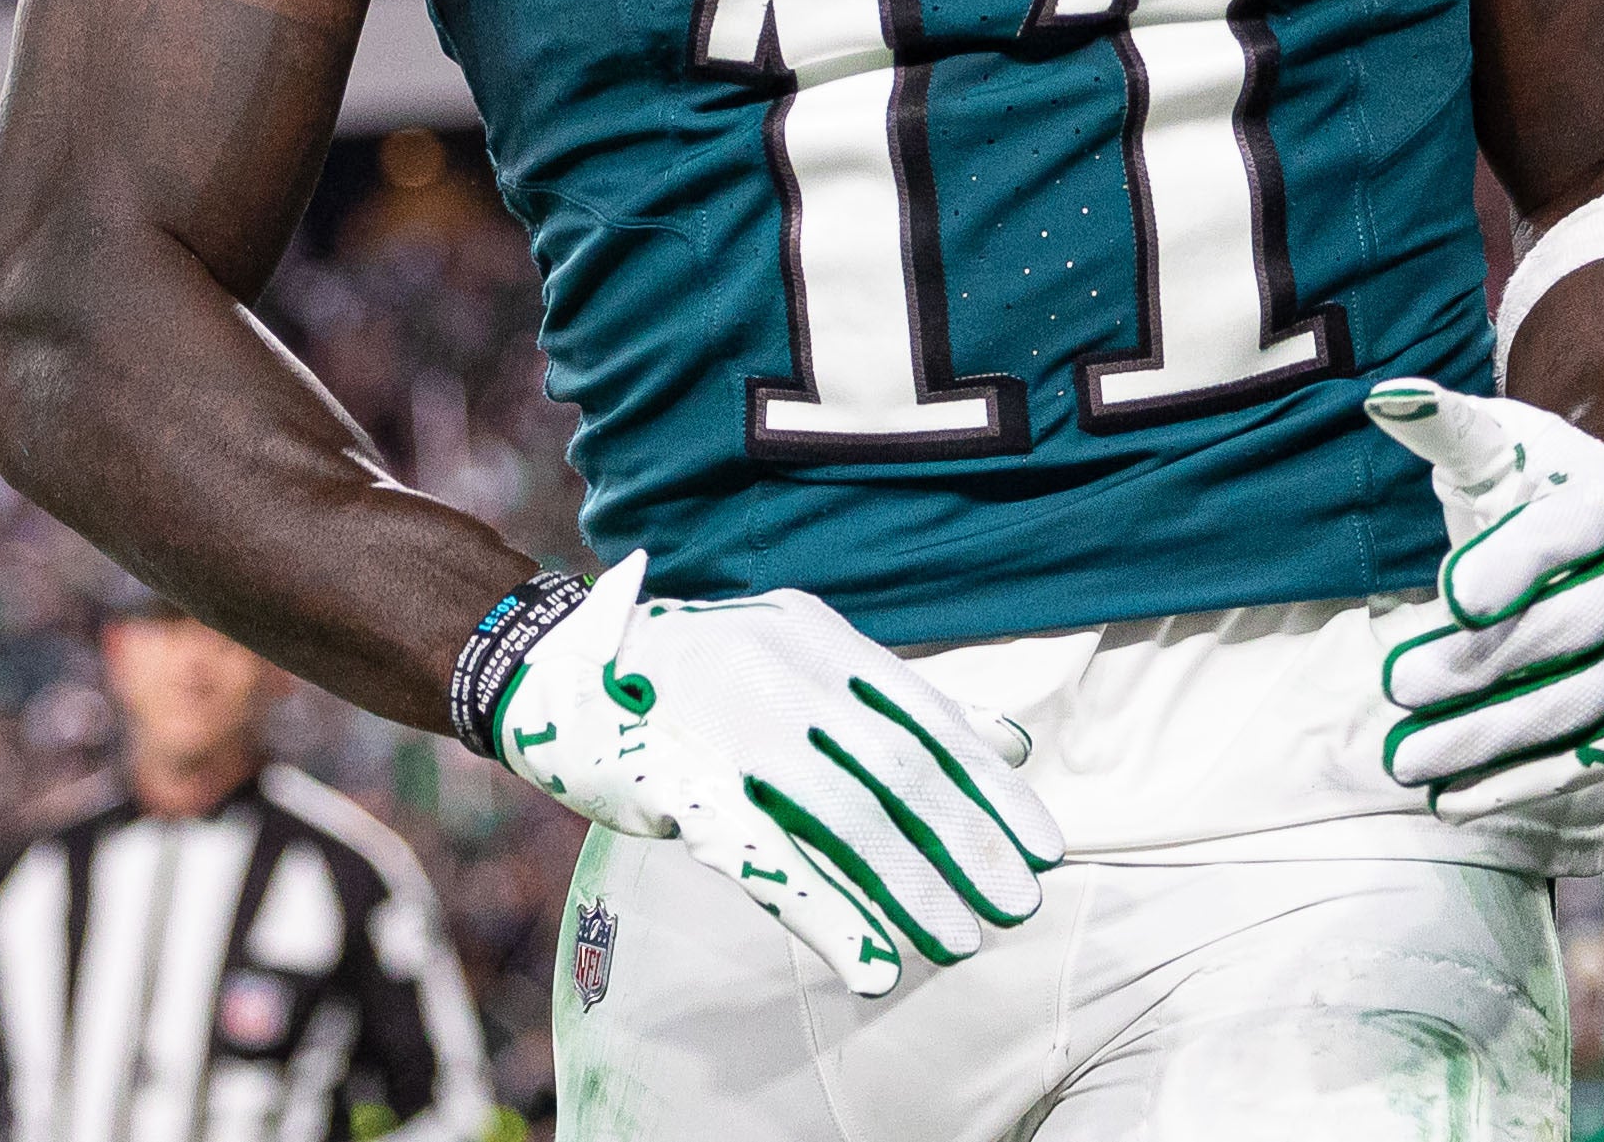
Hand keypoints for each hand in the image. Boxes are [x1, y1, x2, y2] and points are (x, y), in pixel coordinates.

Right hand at [491, 550, 1062, 995]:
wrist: (559, 668)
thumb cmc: (697, 669)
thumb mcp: (801, 651)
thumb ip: (900, 697)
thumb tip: (1010, 744)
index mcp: (822, 641)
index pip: (930, 722)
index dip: (991, 791)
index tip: (1044, 847)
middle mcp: (787, 680)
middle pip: (901, 776)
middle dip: (969, 849)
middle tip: (1019, 907)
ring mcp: (736, 734)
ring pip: (847, 826)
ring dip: (912, 892)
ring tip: (960, 943)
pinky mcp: (686, 790)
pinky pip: (770, 864)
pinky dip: (829, 918)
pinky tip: (873, 963)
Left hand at [1366, 379, 1603, 870]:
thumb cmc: (1533, 476)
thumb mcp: (1499, 442)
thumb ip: (1444, 425)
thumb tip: (1383, 397)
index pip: (1565, 538)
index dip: (1511, 566)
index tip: (1448, 595)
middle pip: (1566, 631)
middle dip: (1478, 665)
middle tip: (1396, 684)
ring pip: (1574, 706)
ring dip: (1489, 739)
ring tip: (1404, 760)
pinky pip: (1583, 758)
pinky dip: (1518, 784)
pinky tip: (1449, 802)